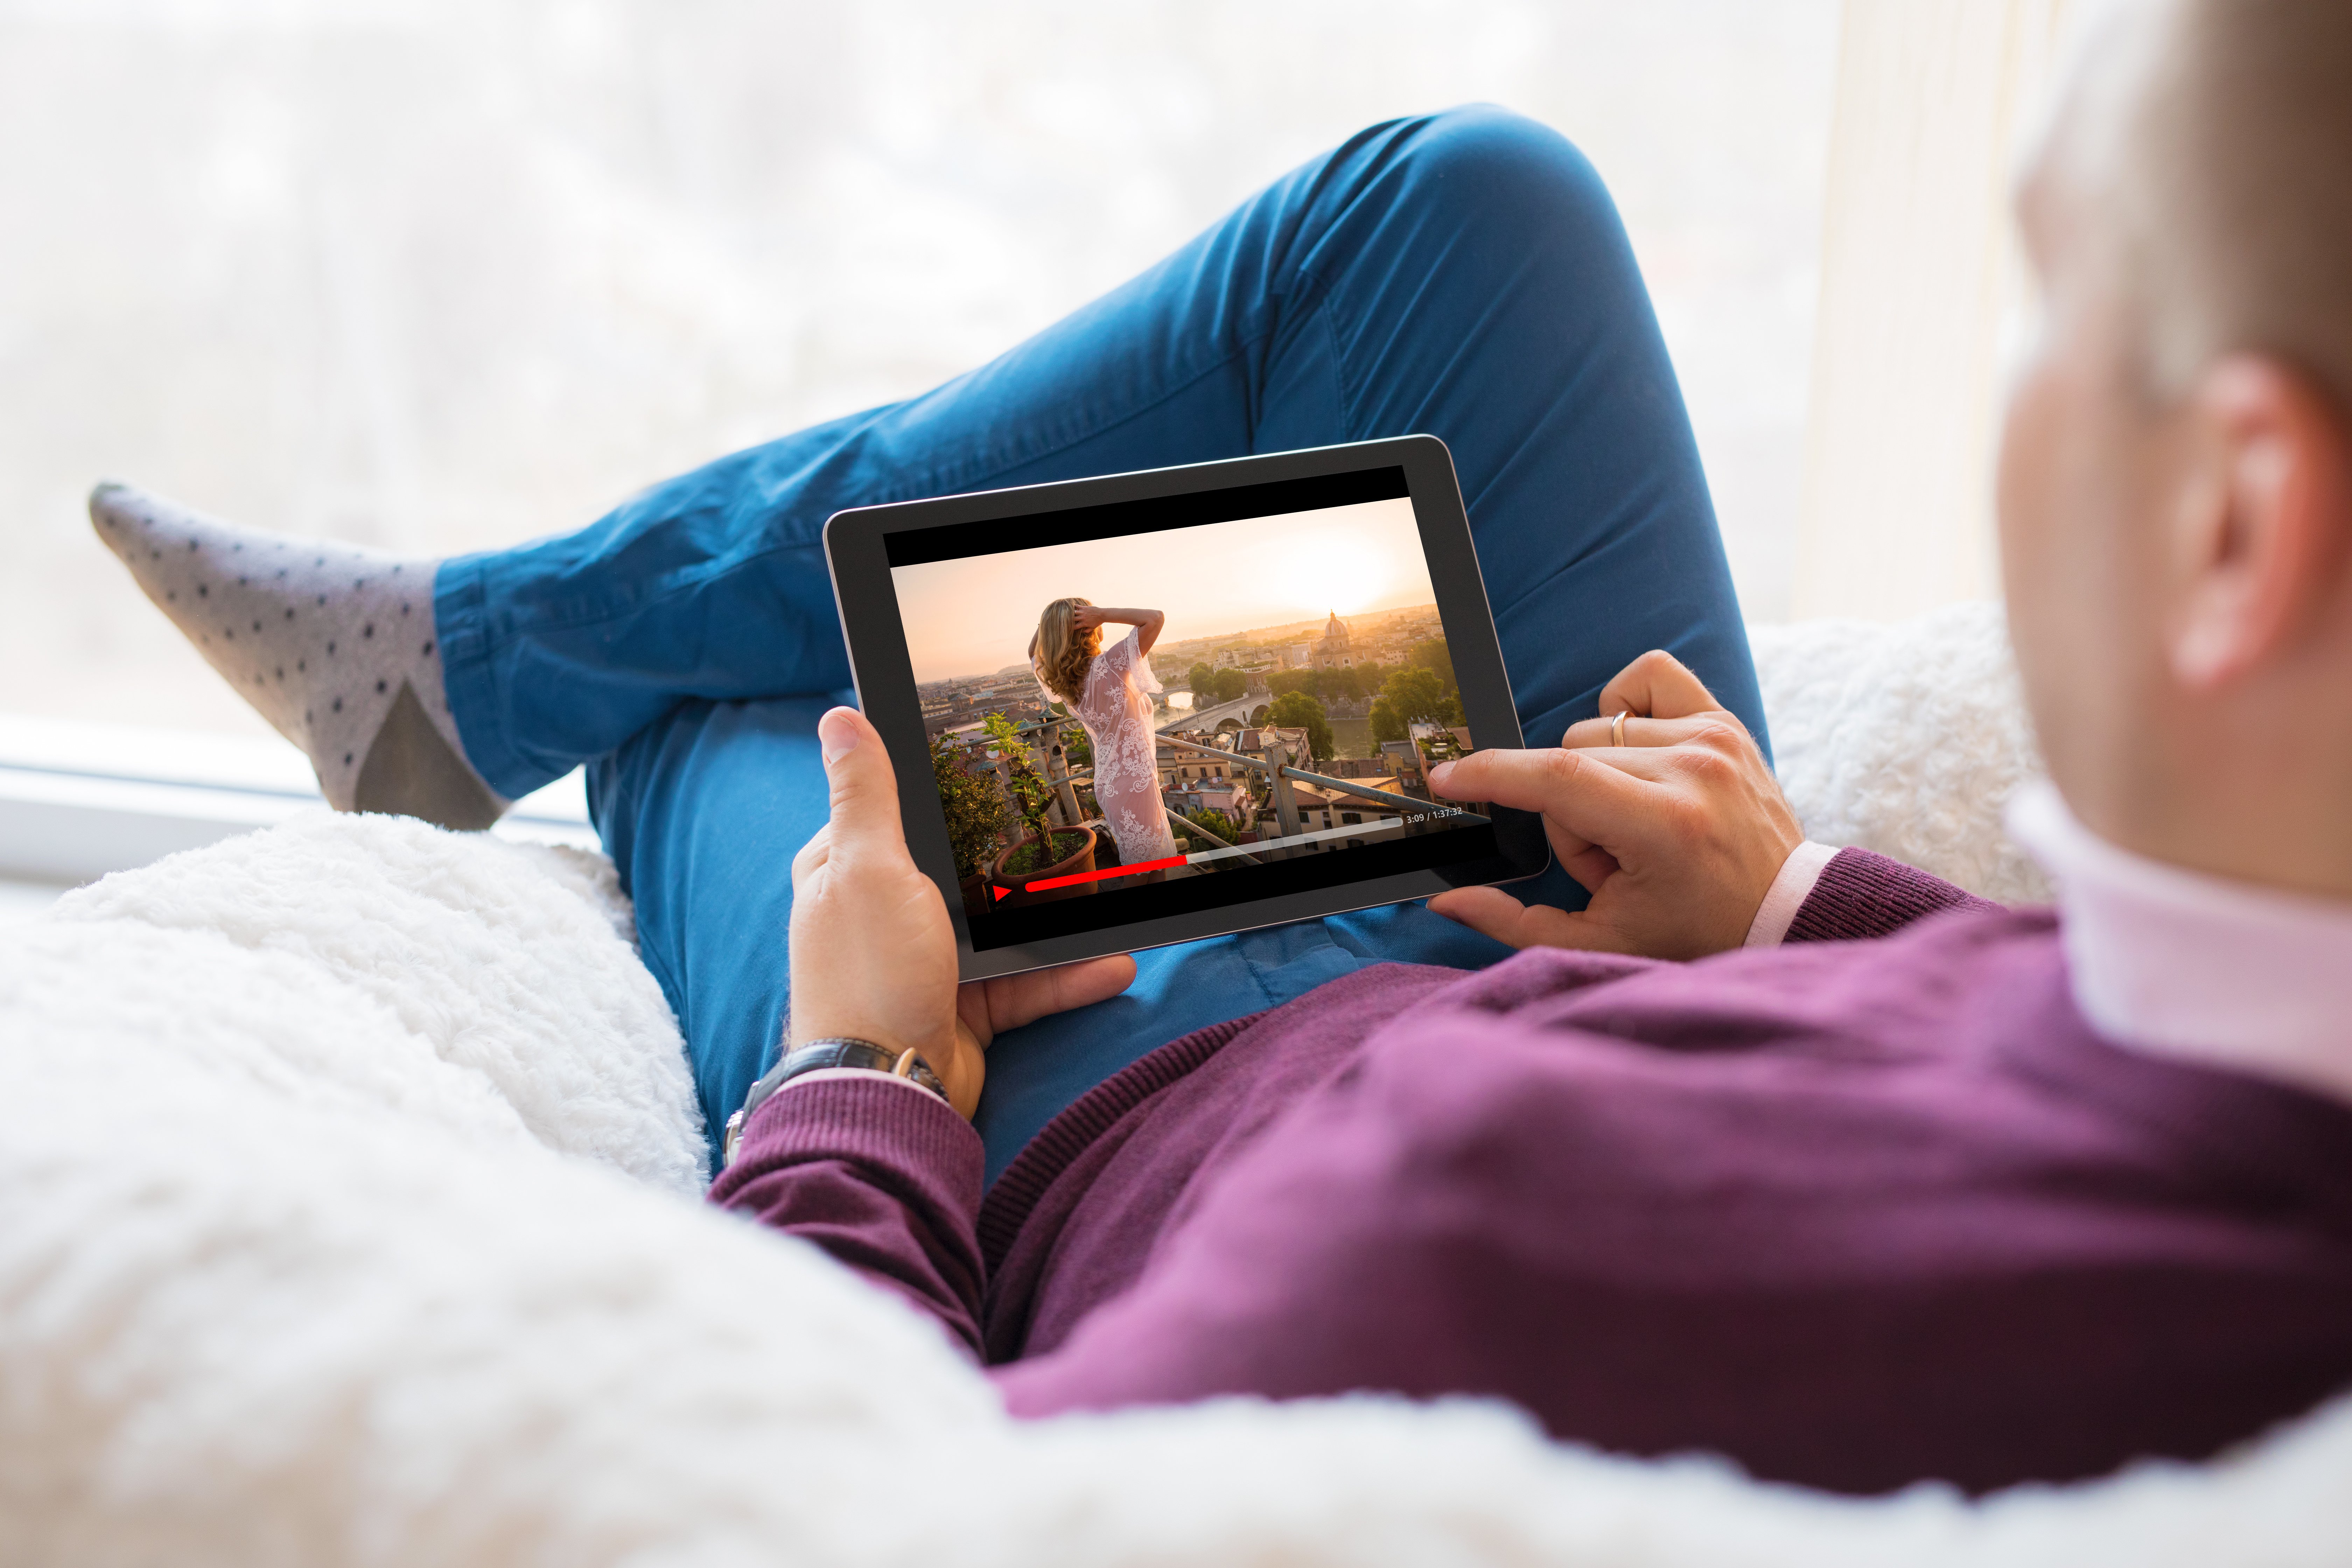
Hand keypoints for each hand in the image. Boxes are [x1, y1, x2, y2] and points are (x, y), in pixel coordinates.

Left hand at [788, 707, 1135, 1116]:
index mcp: (848, 871)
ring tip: (1116, 904)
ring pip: (1006, 928)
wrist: (886, 1092)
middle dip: (1022, 858)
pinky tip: (1114, 963)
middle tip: (1081, 832)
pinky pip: (1027, 983)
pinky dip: (1069, 977)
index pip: (896, 812)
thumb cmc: (867, 974)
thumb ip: (867, 794)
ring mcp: (927, 963)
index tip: (1002, 770)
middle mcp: (885, 913)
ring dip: (1062, 923)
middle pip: (963, 868)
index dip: (944, 791)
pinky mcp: (965, 1009)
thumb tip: (839, 716)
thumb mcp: (867, 866)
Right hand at [1069, 605, 1108, 634]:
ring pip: (1073, 612)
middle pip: (1072, 619)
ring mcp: (1082, 612)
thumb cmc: (1098, 622)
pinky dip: (1074, 606)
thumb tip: (1081, 631)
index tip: (1069, 628)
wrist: (1102, 615)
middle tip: (1066, 620)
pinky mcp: (1084, 608)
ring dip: (1070, 613)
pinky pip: (1077, 606)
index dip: (1071, 627)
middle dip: (1069, 620)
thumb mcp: (1092, 628)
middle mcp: (1082, 618)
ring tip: (1068, 613)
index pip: (1075, 627)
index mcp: (1083, 624)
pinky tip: (1072, 607)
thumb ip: (1086, 630)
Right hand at [1424, 650, 1803, 960]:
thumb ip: (1515, 924)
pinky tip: (1643, 761)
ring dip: (1599, 780)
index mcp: (1666, 825)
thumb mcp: (1602, 941)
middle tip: (1613, 859)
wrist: (1786, 910)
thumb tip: (1448, 899)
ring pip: (1597, 730)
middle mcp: (1695, 769)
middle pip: (1568, 759)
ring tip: (1637, 824)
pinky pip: (1646, 678)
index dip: (1490, 774)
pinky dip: (1628, 714)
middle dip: (1571, 817)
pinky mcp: (1726, 720)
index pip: (1556, 777)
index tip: (1447, 778)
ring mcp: (1715, 737)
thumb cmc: (1696, 929)